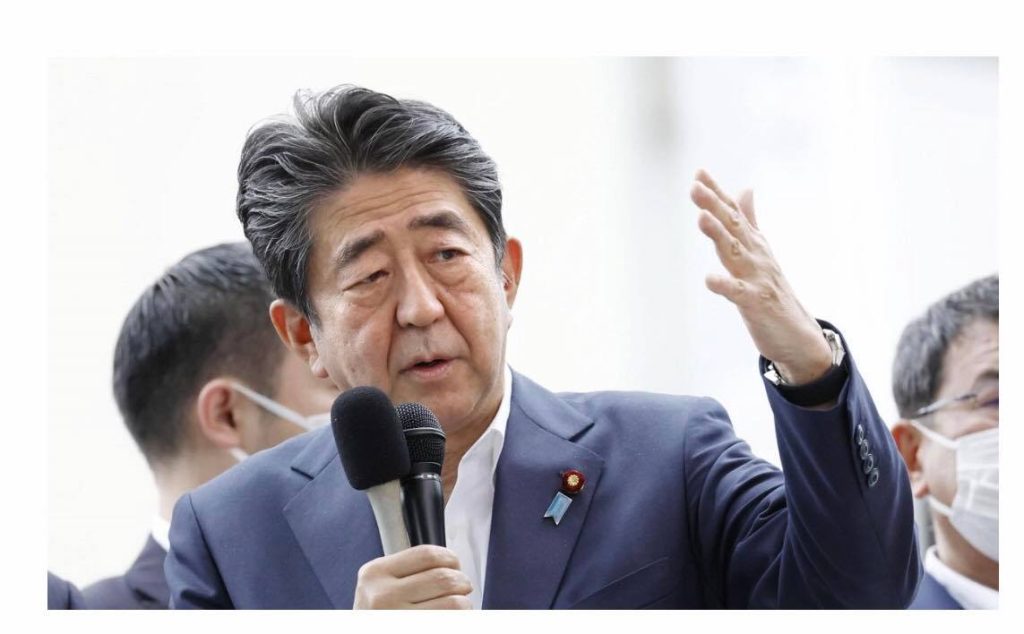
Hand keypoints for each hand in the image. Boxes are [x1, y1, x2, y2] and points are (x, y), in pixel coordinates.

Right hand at [353, 545, 472, 608]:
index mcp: (375, 573)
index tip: (455, 566)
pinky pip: (451, 622)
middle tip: (464, 588)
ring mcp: (397, 619)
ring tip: (460, 606)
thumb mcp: (378, 586)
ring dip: (465, 603)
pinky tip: (452, 619)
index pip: (426, 554)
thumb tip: (450, 563)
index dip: (449, 558)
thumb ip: (405, 571)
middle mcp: (382, 596)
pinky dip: (460, 618)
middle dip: (462, 582)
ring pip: (454, 603)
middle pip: (443, 577)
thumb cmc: (378, 614)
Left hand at [690, 169, 831, 384]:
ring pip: (735, 252)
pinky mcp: (757, 303)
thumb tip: (745, 190)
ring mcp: (757, 278)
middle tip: (696, 186)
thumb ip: (749, 221)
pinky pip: (738, 293)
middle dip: (713, 206)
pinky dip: (725, 285)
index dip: (716, 194)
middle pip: (732, 227)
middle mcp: (756, 256)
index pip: (733, 214)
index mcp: (753, 245)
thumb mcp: (760, 252)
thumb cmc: (773, 293)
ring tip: (702, 217)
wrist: (799, 336)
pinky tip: (710, 280)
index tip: (699, 173)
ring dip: (718, 234)